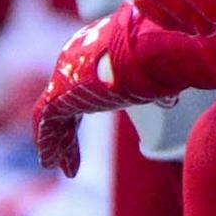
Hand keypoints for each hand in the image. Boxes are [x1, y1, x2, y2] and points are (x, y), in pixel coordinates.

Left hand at [32, 6, 193, 175]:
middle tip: (69, 156)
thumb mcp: (155, 76)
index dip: (86, 108)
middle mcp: (74, 61)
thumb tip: (170, 101)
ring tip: (57, 166)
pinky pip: (46, 123)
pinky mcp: (57, 94)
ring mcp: (63, 77)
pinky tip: (50, 162)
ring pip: (54, 115)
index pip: (83, 84)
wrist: (144, 49)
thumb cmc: (153, 59)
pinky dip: (47, 142)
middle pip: (66, 102)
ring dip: (57, 142)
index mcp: (93, 52)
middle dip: (67, 131)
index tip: (88, 124)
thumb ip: (156, 90)